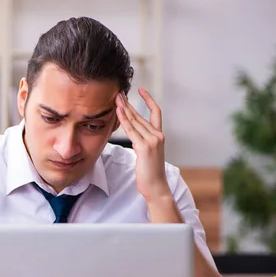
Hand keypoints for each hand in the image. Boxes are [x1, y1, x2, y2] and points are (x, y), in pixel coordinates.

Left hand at [115, 87, 170, 203]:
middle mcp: (158, 135)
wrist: (156, 187)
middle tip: (119, 92)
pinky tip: (118, 111)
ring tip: (116, 98)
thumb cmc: (150, 173)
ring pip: (136, 120)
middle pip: (141, 114)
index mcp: (159, 136)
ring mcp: (152, 140)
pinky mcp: (144, 147)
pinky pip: (131, 130)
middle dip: (129, 103)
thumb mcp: (148, 154)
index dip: (149, 99)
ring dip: (125, 108)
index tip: (141, 89)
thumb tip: (134, 137)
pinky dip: (124, 119)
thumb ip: (143, 142)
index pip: (156, 112)